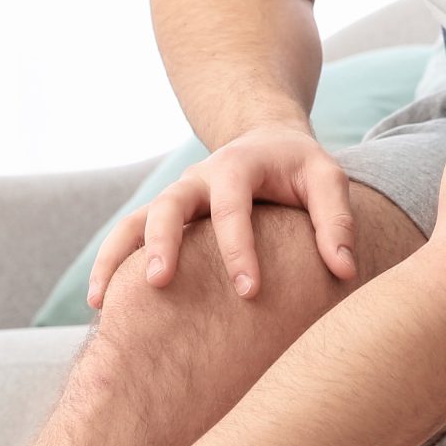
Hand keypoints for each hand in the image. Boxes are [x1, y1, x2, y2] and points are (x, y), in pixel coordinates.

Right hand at [87, 122, 356, 308]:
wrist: (265, 141)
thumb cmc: (299, 168)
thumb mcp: (326, 180)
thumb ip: (337, 221)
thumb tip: (344, 271)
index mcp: (236, 167)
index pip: (232, 208)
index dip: (239, 250)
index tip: (249, 293)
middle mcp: (196, 179)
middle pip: (169, 206)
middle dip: (163, 245)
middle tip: (161, 284)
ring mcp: (174, 198)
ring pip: (134, 222)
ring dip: (117, 259)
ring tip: (103, 303)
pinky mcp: (163, 216)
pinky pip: (127, 238)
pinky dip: (110, 266)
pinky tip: (100, 305)